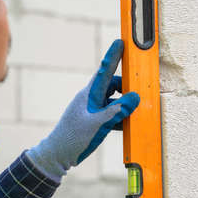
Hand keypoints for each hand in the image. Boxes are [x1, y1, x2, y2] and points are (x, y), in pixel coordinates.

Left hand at [27, 40, 139, 179]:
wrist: (57, 155)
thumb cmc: (72, 138)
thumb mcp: (97, 123)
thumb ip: (117, 110)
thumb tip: (136, 97)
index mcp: (89, 94)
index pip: (104, 70)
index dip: (113, 56)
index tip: (121, 42)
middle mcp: (91, 98)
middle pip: (114, 85)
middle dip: (127, 87)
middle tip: (140, 90)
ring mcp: (93, 109)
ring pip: (114, 101)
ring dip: (124, 106)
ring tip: (134, 113)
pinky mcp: (94, 120)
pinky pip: (111, 114)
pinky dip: (119, 118)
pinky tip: (125, 125)